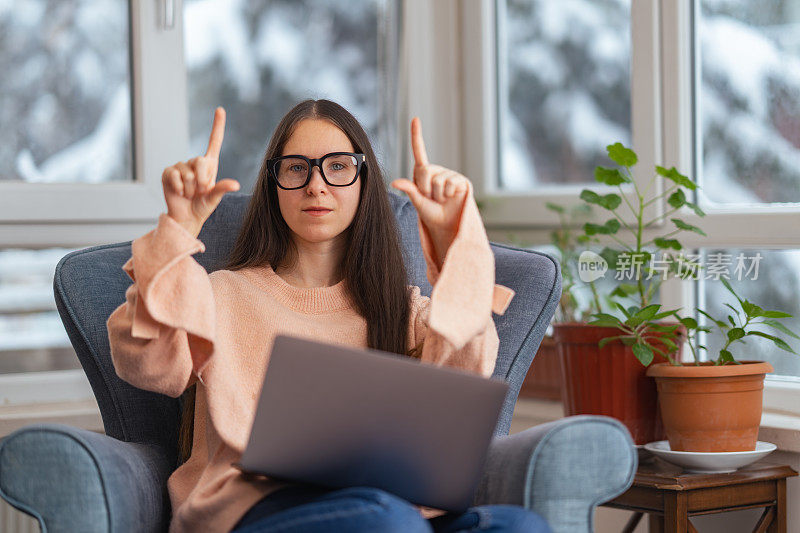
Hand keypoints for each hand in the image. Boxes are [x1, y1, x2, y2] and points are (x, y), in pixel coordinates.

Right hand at [162, 107, 240, 237]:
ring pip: (187, 173)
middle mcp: (195, 162)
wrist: (186, 217)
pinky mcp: (168, 172)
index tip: (220, 109)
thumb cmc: (202, 206)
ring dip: (190, 188)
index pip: (214, 141)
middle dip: (202, 180)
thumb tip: (235, 184)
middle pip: (200, 161)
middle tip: (200, 191)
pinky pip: (174, 175)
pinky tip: (179, 193)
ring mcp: (180, 166)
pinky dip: (178, 187)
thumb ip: (222, 188)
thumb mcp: (215, 198)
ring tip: (189, 194)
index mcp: (209, 164)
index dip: (217, 125)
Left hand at [391, 117, 469, 261]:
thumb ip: (409, 189)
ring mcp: (449, 174)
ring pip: (437, 180)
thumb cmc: (431, 214)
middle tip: (431, 198)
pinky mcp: (461, 180)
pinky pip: (450, 184)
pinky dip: (448, 195)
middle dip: (425, 189)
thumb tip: (394, 181)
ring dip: (437, 195)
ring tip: (442, 200)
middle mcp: (436, 170)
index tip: (415, 118)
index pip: (419, 151)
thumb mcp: (417, 202)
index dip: (417, 135)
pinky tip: (452, 199)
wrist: (447, 225)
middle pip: (425, 171)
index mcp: (423, 173)